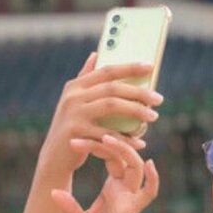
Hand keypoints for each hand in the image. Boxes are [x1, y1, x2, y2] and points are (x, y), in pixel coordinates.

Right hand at [36, 51, 161, 181]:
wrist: (54, 158)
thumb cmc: (72, 129)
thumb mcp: (75, 102)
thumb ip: (85, 79)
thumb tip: (96, 54)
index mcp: (75, 86)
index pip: (106, 71)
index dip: (129, 67)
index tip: (150, 66)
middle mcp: (73, 96)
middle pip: (112, 88)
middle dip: (138, 92)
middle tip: (159, 99)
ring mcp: (73, 113)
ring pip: (112, 105)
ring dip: (136, 110)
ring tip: (153, 116)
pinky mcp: (76, 132)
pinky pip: (107, 134)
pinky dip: (126, 138)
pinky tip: (139, 142)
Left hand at [48, 127, 159, 212]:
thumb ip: (68, 206)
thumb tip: (53, 192)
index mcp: (114, 186)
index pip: (109, 156)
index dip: (95, 145)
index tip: (73, 141)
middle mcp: (125, 187)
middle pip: (121, 155)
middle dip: (103, 143)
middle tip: (79, 138)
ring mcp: (131, 196)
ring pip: (135, 165)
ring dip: (123, 150)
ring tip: (106, 138)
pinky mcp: (133, 210)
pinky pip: (148, 192)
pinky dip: (153, 179)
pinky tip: (151, 164)